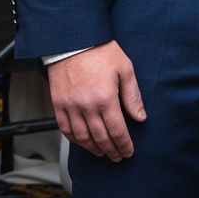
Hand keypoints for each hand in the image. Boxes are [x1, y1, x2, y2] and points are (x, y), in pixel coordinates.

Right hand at [47, 40, 146, 159]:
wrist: (72, 41)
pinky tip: (83, 142)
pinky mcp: (58, 104)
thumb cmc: (100, 52)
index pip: (117, 131)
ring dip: (94, 148)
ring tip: (102, 152)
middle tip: (118, 157)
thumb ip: (133, 96)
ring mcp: (71, 107)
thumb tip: (140, 117)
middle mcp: (87, 107)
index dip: (124, 145)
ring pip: (82, 138)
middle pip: (101, 138)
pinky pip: (65, 129)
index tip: (128, 152)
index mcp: (106, 99)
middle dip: (111, 150)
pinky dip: (74, 140)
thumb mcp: (125, 69)